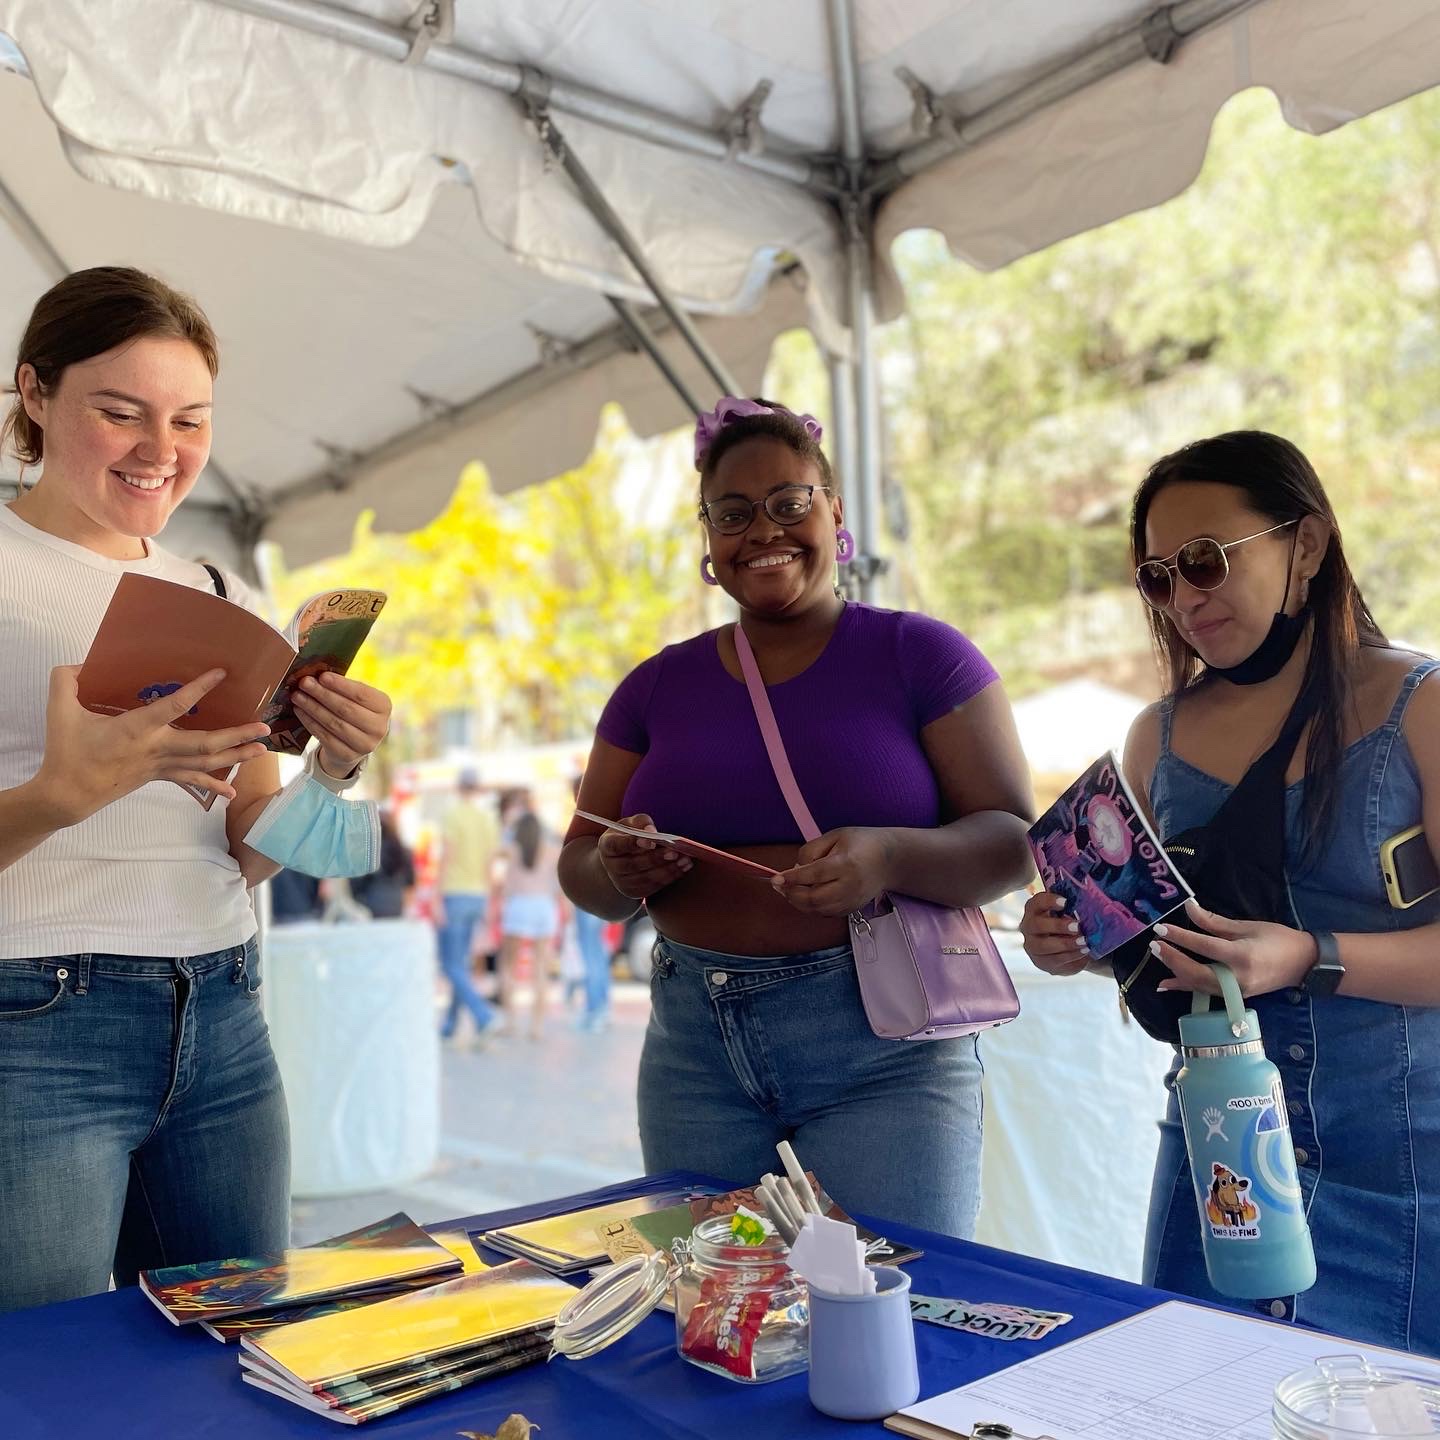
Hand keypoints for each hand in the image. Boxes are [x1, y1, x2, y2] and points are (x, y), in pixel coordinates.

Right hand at [36, 665, 271, 821]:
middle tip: (263, 728)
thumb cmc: (67, 751)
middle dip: (236, 736)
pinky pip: (191, 780)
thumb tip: (83, 662)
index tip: (221, 674)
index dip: (199, 689)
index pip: (174, 706)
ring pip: (204, 763)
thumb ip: (67, 680)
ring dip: (236, 756)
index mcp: (136, 728)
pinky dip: (213, 784)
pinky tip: (232, 792)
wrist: (67, 795)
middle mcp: (156, 748)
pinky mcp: (159, 776)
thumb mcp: (60, 710)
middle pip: (204, 744)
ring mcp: (160, 765)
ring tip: (262, 749)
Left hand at [290, 672, 390, 776]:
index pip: (361, 694)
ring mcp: (365, 744)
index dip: (341, 685)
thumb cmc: (354, 711)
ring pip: (334, 723)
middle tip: (304, 683)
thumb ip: (343, 688)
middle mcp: (379, 727)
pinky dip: (310, 722)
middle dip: (322, 694)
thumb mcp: (356, 698)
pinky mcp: (348, 755)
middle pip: (346, 709)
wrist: (354, 742)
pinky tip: (300, 711)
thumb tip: (316, 676)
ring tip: (298, 696)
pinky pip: (325, 736)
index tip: (322, 676)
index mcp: (384, 707)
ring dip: (312, 708)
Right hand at [595, 814, 692, 899]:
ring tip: (685, 860)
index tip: (652, 841)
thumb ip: (641, 822)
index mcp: (607, 845)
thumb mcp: (630, 824)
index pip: (617, 846)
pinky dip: (670, 877)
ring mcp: (622, 882)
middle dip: (656, 859)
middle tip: (675, 852)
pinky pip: (654, 887)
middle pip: (633, 864)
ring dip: (668, 870)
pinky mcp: (634, 892)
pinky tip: (683, 868)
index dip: (633, 844)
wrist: (621, 860)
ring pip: (646, 878)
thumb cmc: (628, 836)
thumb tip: (652, 831)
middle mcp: (611, 866)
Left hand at [770, 827, 894, 916]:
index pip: (815, 874)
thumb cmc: (861, 843)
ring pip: (818, 910)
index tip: (776, 879)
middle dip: (792, 894)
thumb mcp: (835, 836)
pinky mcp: (852, 909)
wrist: (890, 860)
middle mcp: (850, 886)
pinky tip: (805, 896)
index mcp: (846, 864)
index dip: (793, 878)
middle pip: (815, 898)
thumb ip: (811, 850)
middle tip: (780, 885)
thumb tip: (795, 869)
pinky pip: (826, 913)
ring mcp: (852, 900)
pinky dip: (811, 908)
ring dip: (798, 903)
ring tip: (789, 890)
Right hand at [1019, 890, 1090, 976]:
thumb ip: (1072, 907)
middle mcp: (1028, 927)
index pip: (1037, 902)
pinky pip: (1055, 960)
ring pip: (1044, 946)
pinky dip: (1072, 955)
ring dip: (1066, 943)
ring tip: (1084, 941)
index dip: (1049, 901)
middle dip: (1058, 926)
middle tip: (1077, 927)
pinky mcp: (1041, 962)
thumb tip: (1090, 904)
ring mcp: (1032, 946)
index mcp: (1033, 909)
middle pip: (1037, 925)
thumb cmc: (1064, 923)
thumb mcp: (1066, 912)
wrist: (1062, 948)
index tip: (1065, 902)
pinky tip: (1084, 951)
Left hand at [1151, 898, 1316, 996]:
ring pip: (1199, 984)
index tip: (1161, 929)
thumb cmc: (1278, 939)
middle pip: (1196, 972)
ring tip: (1158, 957)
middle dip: (1173, 958)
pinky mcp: (1236, 996)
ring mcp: (1236, 991)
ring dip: (1175, 972)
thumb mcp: (1248, 926)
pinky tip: (1166, 983)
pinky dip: (1185, 986)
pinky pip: (1206, 992)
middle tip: (1155, 944)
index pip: (1203, 946)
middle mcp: (1237, 978)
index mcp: (1241, 956)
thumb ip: (1215, 922)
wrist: (1304, 964)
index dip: (1180, 937)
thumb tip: (1189, 908)